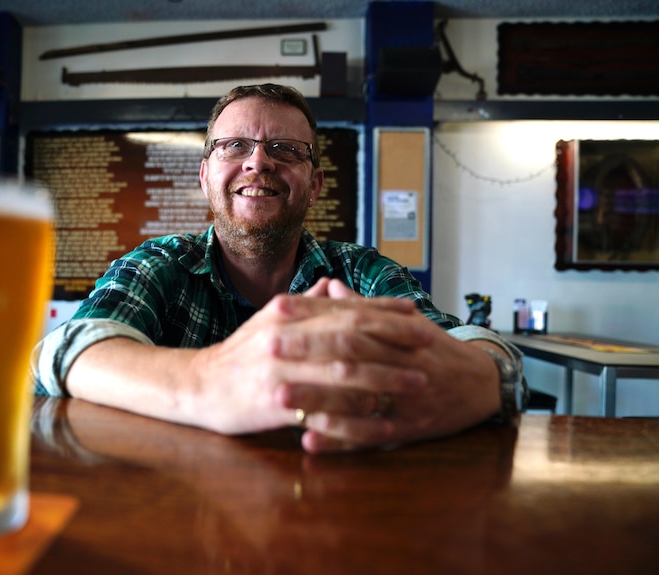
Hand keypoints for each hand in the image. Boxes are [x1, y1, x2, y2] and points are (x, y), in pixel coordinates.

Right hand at [190, 278, 436, 434]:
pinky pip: (327, 407)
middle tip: (427, 345)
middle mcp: (286, 335)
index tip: (415, 314)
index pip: (345, 306)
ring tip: (418, 381)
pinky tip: (384, 415)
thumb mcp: (269, 320)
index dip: (383, 310)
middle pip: (351, 334)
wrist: (200, 385)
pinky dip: (359, 411)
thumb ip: (305, 303)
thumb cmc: (241, 353)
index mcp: (287, 311)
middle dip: (394, 340)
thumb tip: (333, 285)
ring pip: (345, 370)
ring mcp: (281, 369)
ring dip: (387, 376)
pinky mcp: (277, 402)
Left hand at [272, 279, 501, 452]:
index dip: (314, 315)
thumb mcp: (406, 323)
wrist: (482, 384)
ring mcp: (405, 398)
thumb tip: (328, 286)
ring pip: (356, 399)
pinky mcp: (408, 430)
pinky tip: (309, 440)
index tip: (277, 309)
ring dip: (315, 400)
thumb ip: (365, 307)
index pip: (350, 319)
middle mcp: (402, 363)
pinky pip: (370, 437)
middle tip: (267, 350)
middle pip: (349, 356)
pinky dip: (339, 440)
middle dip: (307, 354)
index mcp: (398, 332)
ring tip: (277, 398)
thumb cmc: (435, 350)